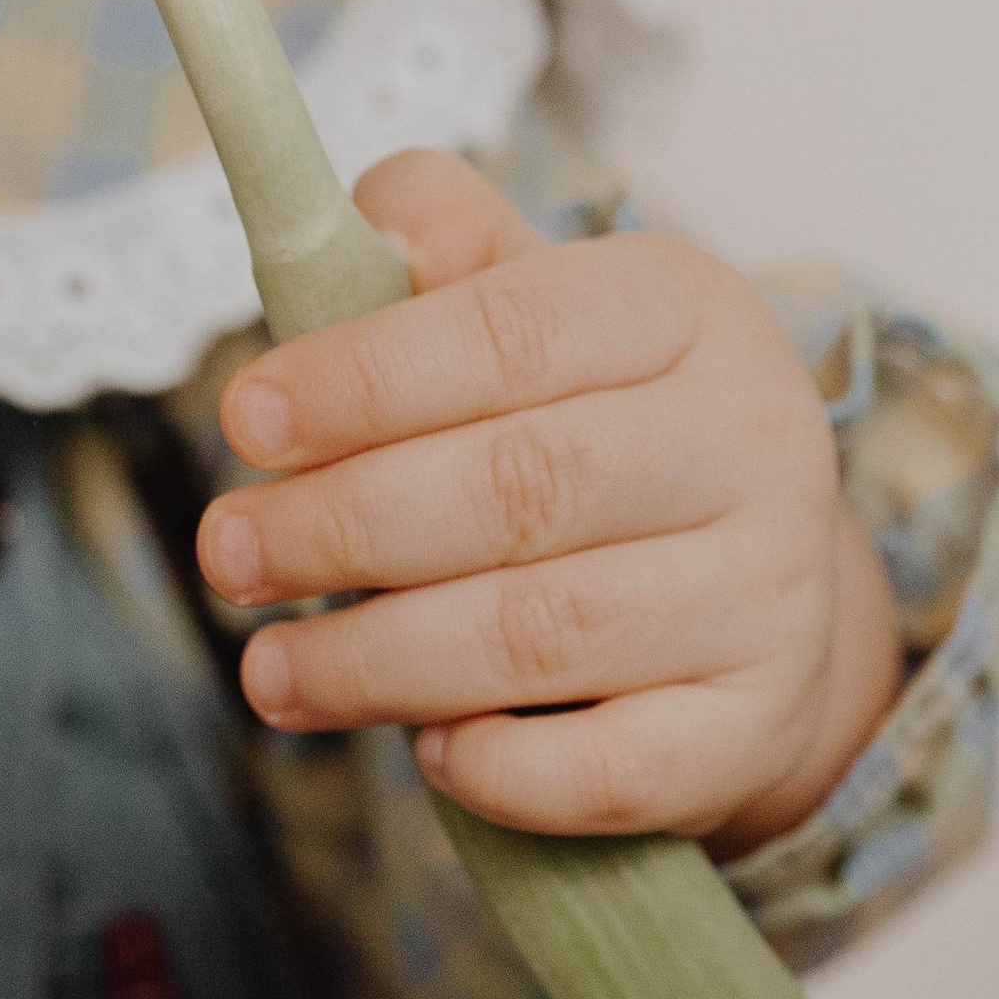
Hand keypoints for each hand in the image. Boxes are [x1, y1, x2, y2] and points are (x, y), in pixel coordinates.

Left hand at [200, 149, 900, 856]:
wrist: (760, 598)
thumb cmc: (601, 436)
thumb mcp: (542, 313)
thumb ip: (447, 256)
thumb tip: (367, 228)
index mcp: (688, 311)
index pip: (513, 331)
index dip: (365, 378)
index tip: (246, 423)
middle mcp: (754, 444)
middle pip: (523, 486)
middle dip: (346, 526)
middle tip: (229, 558)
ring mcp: (769, 595)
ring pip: (549, 634)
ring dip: (382, 661)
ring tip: (273, 673)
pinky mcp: (754, 727)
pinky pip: (610, 770)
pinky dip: (501, 768)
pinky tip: (430, 749)